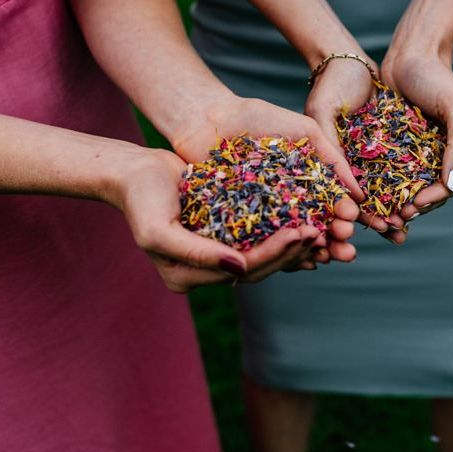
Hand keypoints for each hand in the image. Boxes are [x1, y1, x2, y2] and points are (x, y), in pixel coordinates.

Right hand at [107, 146, 324, 292]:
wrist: (133, 173)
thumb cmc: (140, 199)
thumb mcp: (158, 230)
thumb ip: (195, 253)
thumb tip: (238, 269)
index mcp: (186, 278)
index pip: (241, 271)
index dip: (274, 254)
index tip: (301, 232)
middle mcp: (203, 271)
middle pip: (257, 267)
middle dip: (289, 251)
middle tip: (318, 231)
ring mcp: (213, 253)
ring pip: (260, 254)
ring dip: (290, 243)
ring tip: (319, 226)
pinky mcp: (222, 233)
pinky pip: (256, 236)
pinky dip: (279, 229)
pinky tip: (303, 218)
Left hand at [171, 90, 360, 263]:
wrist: (208, 117)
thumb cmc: (258, 116)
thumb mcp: (305, 130)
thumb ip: (334, 158)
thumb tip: (362, 194)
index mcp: (307, 180)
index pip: (331, 203)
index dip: (343, 216)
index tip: (352, 223)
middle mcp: (289, 199)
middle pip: (316, 224)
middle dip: (332, 239)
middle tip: (346, 250)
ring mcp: (264, 211)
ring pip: (291, 236)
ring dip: (310, 250)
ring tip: (324, 257)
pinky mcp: (239, 220)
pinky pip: (261, 240)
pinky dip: (277, 251)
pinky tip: (293, 259)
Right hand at [304, 55, 406, 243]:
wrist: (348, 59)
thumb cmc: (329, 86)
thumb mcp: (321, 115)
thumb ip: (333, 152)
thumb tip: (353, 193)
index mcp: (328, 165)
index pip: (342, 197)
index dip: (356, 215)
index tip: (373, 228)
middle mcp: (347, 165)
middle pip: (363, 201)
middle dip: (379, 219)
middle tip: (396, 233)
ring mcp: (366, 157)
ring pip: (382, 190)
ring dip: (395, 207)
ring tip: (409, 222)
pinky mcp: (384, 146)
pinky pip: (397, 170)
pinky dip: (407, 184)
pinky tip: (420, 197)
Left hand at [381, 52, 452, 220]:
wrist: (409, 55)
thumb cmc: (436, 78)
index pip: (452, 185)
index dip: (434, 198)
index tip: (415, 205)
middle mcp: (442, 157)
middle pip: (430, 192)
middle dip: (413, 207)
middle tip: (394, 218)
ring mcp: (418, 154)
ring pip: (408, 188)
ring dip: (396, 203)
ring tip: (381, 213)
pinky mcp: (395, 148)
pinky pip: (389, 172)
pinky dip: (381, 186)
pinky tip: (367, 196)